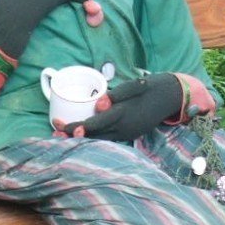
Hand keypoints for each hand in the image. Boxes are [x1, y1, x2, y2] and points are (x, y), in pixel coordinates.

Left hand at [55, 73, 186, 141]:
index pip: (94, 124)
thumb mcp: (136, 85)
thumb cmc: (150, 88)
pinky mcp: (128, 135)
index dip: (76, 127)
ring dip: (81, 138)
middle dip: (72, 134)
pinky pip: (107, 139)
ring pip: (99, 139)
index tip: (61, 125)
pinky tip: (82, 134)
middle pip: (93, 135)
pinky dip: (93, 137)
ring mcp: (126, 134)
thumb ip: (119, 93)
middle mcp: (123, 129)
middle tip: (54, 132)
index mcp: (123, 115)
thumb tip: (100, 103)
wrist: (170, 98)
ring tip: (62, 134)